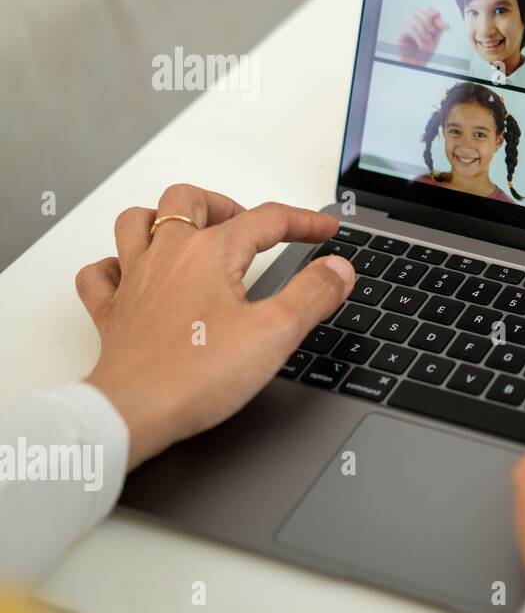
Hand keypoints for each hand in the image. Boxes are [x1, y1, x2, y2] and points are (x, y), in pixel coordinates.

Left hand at [75, 184, 355, 469]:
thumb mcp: (276, 332)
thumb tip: (338, 268)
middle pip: (189, 200)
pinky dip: (115, 264)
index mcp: (210, 252)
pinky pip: (100, 273)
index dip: (303, 221)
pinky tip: (131, 273)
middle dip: (225, 204)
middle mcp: (167, 255)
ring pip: (136, 222)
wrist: (133, 412)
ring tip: (191, 231)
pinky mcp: (112, 313)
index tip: (325, 231)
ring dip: (163, 218)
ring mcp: (134, 281)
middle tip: (251, 226)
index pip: (266, 218)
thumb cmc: (196, 374)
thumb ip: (313, 293)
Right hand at [396, 8, 446, 65]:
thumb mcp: (435, 39)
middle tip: (433, 31)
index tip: (437, 15)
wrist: (416, 64)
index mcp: (418, 22)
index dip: (430, 10)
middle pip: (417, 12)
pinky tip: (422, 45)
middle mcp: (410, 23)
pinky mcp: (399, 35)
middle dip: (427, 20)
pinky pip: (410, 29)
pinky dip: (418, 37)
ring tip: (428, 40)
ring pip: (413, 20)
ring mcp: (403, 28)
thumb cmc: (424, 52)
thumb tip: (446, 24)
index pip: (423, 10)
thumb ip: (439, 29)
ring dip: (423, 30)